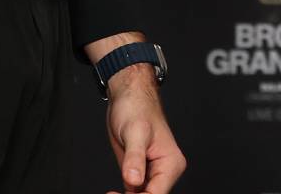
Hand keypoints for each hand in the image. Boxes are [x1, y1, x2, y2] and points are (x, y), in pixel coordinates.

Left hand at [103, 68, 186, 193]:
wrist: (128, 96)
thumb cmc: (136, 107)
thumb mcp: (135, 132)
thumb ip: (135, 158)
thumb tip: (134, 180)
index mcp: (171, 163)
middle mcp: (164, 170)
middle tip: (111, 193)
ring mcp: (151, 172)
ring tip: (110, 193)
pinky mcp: (138, 171)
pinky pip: (134, 191)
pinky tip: (112, 192)